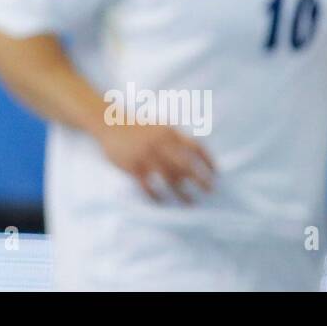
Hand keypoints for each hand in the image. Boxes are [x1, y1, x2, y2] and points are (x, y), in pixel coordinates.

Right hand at [98, 123, 215, 203]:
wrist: (110, 122)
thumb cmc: (139, 127)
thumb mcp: (160, 126)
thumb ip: (177, 140)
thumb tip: (194, 163)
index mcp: (169, 133)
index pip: (195, 146)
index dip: (207, 160)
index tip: (216, 172)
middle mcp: (160, 143)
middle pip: (186, 165)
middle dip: (200, 179)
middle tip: (210, 190)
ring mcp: (146, 155)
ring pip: (169, 178)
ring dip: (182, 192)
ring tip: (191, 203)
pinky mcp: (132, 166)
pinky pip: (148, 185)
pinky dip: (156, 195)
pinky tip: (163, 201)